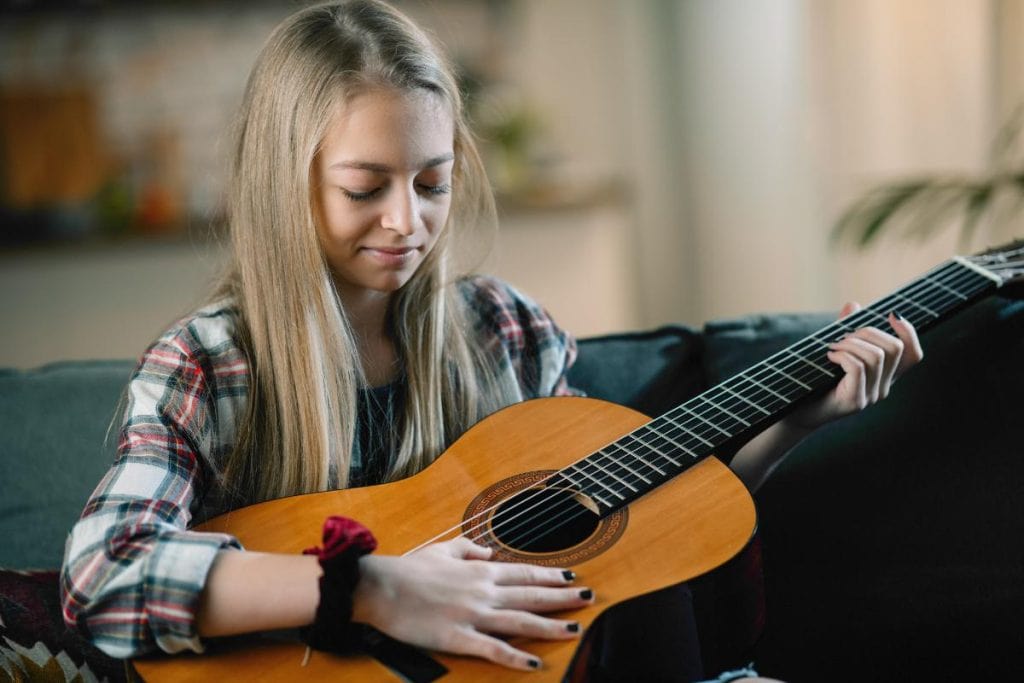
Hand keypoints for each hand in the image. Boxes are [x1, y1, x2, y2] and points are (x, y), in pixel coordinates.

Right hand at [351, 538, 592, 670]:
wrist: (382, 587)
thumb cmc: (410, 569)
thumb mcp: (442, 550)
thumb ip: (467, 549)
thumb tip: (487, 551)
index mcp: (480, 571)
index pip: (525, 572)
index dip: (551, 575)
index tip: (572, 576)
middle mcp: (484, 591)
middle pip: (532, 594)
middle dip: (564, 596)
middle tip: (589, 598)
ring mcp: (474, 615)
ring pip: (521, 620)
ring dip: (551, 625)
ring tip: (574, 628)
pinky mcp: (459, 638)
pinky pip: (493, 649)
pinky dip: (516, 656)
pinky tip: (534, 662)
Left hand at [786, 303, 922, 430]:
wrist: (797, 410)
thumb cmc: (815, 379)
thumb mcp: (834, 350)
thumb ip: (846, 329)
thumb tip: (854, 305)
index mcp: (884, 375)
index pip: (913, 354)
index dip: (908, 332)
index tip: (891, 315)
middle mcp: (883, 387)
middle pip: (895, 348)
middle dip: (868, 332)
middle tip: (843, 335)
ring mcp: (871, 396)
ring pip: (876, 356)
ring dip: (851, 343)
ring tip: (833, 346)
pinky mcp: (855, 401)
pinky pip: (857, 367)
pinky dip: (842, 355)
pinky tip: (829, 356)